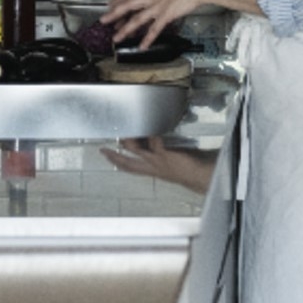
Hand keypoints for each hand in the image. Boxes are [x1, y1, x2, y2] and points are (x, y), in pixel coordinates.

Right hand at [100, 139, 216, 194]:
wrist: (199, 175)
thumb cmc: (187, 168)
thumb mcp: (168, 163)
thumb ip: (159, 155)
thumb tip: (152, 140)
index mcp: (152, 170)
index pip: (130, 167)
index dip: (117, 162)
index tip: (107, 155)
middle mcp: (152, 167)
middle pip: (127, 163)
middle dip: (114, 156)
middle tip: (103, 150)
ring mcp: (157, 161)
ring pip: (136, 151)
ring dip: (129, 141)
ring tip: (125, 132)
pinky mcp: (165, 154)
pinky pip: (154, 142)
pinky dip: (152, 134)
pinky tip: (152, 126)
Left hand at [103, 0, 210, 46]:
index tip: (110, 4)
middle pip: (127, 5)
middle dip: (113, 13)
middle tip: (103, 21)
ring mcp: (158, 6)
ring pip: (137, 18)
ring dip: (125, 29)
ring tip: (116, 38)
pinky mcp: (166, 14)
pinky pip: (154, 29)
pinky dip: (147, 39)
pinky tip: (142, 46)